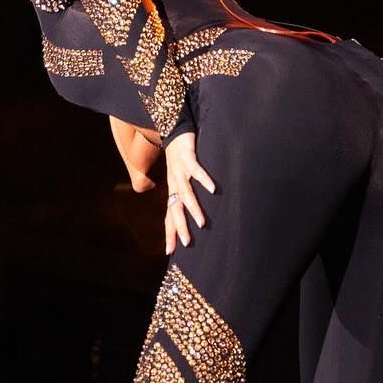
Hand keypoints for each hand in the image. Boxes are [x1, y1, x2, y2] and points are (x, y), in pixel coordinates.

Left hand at [163, 133, 215, 252]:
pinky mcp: (188, 158)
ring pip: (185, 193)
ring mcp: (180, 171)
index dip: (169, 232)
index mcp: (172, 190)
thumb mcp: (181, 178)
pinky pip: (197, 171)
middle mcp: (174, 183)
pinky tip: (213, 190)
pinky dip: (204, 180)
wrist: (174, 131)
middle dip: (180, 227)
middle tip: (186, 243)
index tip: (170, 251)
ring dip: (193, 209)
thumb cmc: (181, 158)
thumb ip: (187, 193)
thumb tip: (195, 212)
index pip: (169, 215)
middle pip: (175, 209)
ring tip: (201, 223)